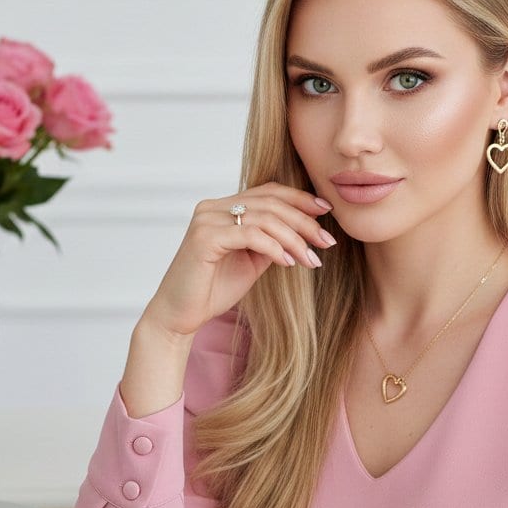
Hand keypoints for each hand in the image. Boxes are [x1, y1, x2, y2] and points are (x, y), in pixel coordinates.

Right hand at [142, 181, 335, 337]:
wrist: (180, 315)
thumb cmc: (213, 289)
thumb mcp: (251, 261)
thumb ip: (271, 241)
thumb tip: (304, 230)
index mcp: (223, 207)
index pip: (268, 192)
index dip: (300, 198)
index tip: (326, 211)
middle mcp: (213, 207)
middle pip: (271, 202)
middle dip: (305, 222)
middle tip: (327, 242)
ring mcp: (207, 220)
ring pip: (265, 218)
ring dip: (294, 239)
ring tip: (311, 260)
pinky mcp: (205, 237)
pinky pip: (251, 235)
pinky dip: (275, 248)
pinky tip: (289, 263)